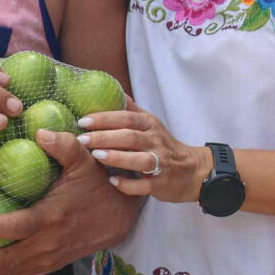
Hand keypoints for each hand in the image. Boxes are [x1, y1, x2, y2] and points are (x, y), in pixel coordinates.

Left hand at [0, 128, 140, 274]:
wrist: (123, 216)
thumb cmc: (100, 183)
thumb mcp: (86, 160)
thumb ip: (64, 144)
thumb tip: (40, 130)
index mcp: (52, 217)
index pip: (16, 227)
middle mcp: (48, 243)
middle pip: (4, 263)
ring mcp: (49, 258)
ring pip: (8, 273)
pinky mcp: (50, 264)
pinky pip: (18, 273)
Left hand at [75, 107, 209, 203]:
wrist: (192, 170)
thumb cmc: (163, 145)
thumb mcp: (150, 123)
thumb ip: (131, 109)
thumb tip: (113, 90)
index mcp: (149, 124)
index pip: (126, 117)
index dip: (105, 118)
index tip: (83, 121)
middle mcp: (156, 141)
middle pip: (130, 136)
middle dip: (105, 137)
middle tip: (82, 139)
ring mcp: (161, 163)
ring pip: (139, 159)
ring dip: (117, 157)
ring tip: (96, 156)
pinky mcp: (162, 183)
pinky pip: (145, 184)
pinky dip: (129, 184)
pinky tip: (113, 181)